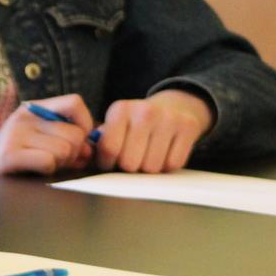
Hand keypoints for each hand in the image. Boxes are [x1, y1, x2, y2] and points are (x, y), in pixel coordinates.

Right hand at [0, 94, 94, 186]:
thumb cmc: (16, 160)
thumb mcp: (40, 140)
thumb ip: (67, 138)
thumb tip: (93, 146)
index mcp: (33, 109)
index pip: (75, 102)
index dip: (86, 123)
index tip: (81, 142)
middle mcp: (23, 117)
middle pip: (75, 134)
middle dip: (74, 154)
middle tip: (59, 162)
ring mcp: (15, 135)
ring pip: (65, 150)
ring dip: (60, 164)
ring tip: (43, 166)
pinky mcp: (8, 155)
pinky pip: (48, 162)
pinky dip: (47, 172)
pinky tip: (33, 172)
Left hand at [95, 88, 211, 172]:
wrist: (174, 107)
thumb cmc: (137, 124)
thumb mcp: (116, 124)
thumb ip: (101, 141)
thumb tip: (87, 157)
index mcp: (120, 110)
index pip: (109, 149)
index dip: (107, 163)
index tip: (110, 163)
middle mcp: (144, 111)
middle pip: (130, 163)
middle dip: (129, 166)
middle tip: (132, 159)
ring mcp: (168, 119)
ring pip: (152, 167)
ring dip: (148, 168)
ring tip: (148, 155)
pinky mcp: (187, 127)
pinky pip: (172, 164)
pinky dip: (167, 165)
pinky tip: (164, 153)